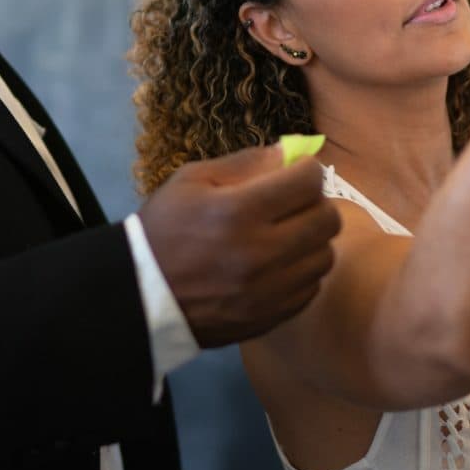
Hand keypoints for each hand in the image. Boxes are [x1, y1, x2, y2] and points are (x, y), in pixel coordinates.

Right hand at [139, 143, 340, 346]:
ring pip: (325, 255)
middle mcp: (261, 252)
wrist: (141, 296)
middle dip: (315, 202)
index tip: (295, 171)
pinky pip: (312, 287)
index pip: (308, 181)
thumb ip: (246, 164)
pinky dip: (302, 271)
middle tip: (294, 202)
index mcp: (239, 212)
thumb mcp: (192, 181)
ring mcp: (270, 290)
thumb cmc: (164, 229)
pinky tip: (279, 264)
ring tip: (287, 234)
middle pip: (328, 218)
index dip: (306, 169)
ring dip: (312, 239)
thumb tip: (291, 153)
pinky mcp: (271, 317)